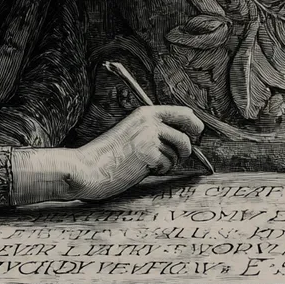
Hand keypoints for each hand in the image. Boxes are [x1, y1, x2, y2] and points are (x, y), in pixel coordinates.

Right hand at [70, 106, 204, 201]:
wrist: (88, 168)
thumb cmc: (108, 154)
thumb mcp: (133, 133)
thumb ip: (154, 130)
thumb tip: (185, 137)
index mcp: (145, 113)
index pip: (183, 113)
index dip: (194, 125)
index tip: (197, 134)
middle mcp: (149, 121)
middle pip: (187, 135)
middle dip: (186, 149)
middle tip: (180, 156)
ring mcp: (149, 137)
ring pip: (176, 153)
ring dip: (167, 162)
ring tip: (148, 163)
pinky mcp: (148, 154)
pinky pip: (167, 165)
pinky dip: (159, 170)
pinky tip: (142, 169)